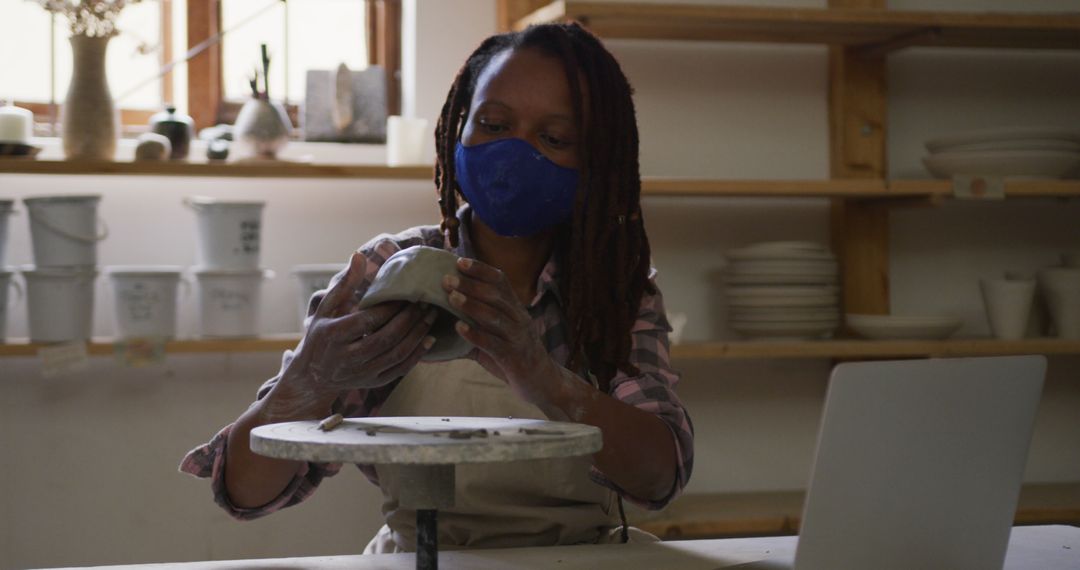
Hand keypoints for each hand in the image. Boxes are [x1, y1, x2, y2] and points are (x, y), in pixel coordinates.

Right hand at [267, 252, 437, 418]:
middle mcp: (347, 357)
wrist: (313, 376)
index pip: (367, 320)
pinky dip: (417, 355)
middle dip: (409, 319)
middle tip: (424, 302)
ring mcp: (361, 373)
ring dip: (417, 334)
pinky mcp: (373, 382)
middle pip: (385, 338)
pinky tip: (429, 339)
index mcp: (333, 335)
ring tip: (430, 316)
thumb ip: (344, 284)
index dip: (389, 307)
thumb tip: (359, 255)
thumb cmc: (321, 335)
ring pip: (396, 355)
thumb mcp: (326, 309)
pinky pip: (400, 370)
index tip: (405, 293)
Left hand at [442, 257, 553, 404]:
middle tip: (447, 279)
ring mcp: (517, 337)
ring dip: (472, 305)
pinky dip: (476, 335)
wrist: (543, 382)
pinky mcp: (514, 357)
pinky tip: (459, 328)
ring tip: (451, 298)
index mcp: (515, 309)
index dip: (480, 270)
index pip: (500, 281)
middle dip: (470, 285)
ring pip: (495, 316)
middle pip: (495, 295)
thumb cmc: (515, 356)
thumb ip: (474, 328)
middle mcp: (518, 318)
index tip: (459, 261)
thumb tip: (441, 324)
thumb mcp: (497, 336)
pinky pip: (494, 343)